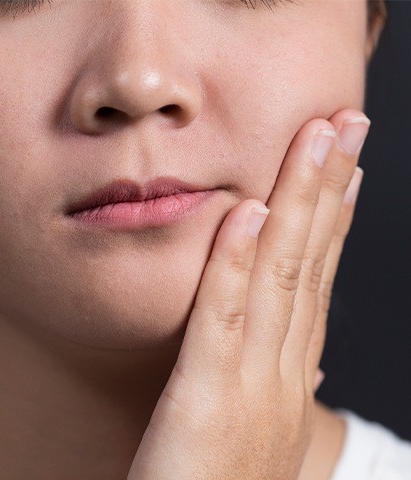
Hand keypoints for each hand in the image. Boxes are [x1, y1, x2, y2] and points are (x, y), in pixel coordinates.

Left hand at [128, 109, 368, 478]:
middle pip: (310, 265)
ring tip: (316, 141)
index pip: (316, 283)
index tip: (344, 167)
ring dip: (300, 205)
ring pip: (282, 278)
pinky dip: (238, 264)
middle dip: (330, 189)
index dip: (334, 220)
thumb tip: (294, 346)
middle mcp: (282, 375)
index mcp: (288, 379)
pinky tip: (249, 212)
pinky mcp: (208, 400)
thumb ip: (267, 378)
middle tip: (346, 124)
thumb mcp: (250, 426)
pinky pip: (224, 319)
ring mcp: (251, 386)